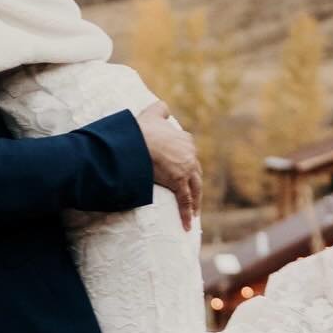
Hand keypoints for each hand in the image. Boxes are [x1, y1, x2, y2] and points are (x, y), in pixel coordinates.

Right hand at [136, 100, 202, 228]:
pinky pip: (185, 201)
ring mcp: (186, 169)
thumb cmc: (141, 129)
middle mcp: (190, 154)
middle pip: (196, 173)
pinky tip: (187, 225)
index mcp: (185, 140)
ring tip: (194, 212)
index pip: (190, 154)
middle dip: (194, 184)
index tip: (184, 173)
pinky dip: (186, 214)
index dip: (187, 164)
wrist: (136, 142)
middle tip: (192, 195)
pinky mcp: (179, 183)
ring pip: (195, 188)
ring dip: (195, 201)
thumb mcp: (152, 114)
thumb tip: (165, 106)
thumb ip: (160, 109)